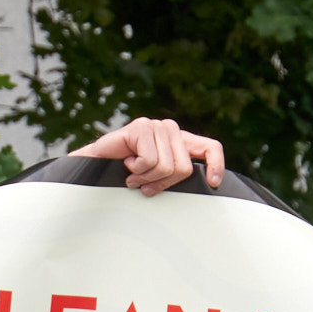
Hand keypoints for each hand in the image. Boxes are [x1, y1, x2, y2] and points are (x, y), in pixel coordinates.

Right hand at [69, 118, 224, 195]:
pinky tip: (127, 164)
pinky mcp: (141, 127)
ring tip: (134, 174)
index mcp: (180, 142)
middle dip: (164, 182)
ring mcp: (156, 126)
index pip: (210, 147)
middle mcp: (171, 130)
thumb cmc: (128, 176)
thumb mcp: (159, 179)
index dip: (216, 165)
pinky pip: (150, 160)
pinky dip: (137, 170)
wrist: (96, 168)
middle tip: (145, 184)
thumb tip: (208, 185)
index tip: (213, 184)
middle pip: (184, 168)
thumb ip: (178, 176)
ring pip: (167, 166)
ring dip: (146, 178)